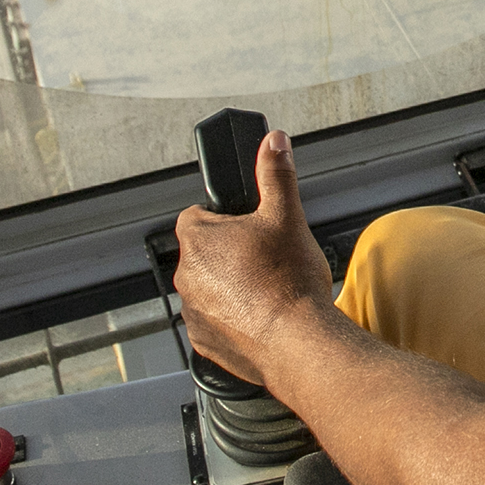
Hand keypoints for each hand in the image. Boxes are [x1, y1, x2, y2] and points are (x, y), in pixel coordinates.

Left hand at [172, 129, 338, 387]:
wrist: (298, 342)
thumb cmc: (289, 282)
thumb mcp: (287, 216)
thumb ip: (276, 174)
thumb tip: (273, 142)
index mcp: (197, 238)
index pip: (198, 215)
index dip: (227, 219)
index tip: (249, 228)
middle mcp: (186, 275)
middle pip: (205, 253)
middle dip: (230, 254)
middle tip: (266, 260)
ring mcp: (192, 311)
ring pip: (209, 288)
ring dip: (230, 288)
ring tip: (268, 290)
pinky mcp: (204, 341)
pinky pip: (215, 322)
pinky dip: (234, 318)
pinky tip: (263, 316)